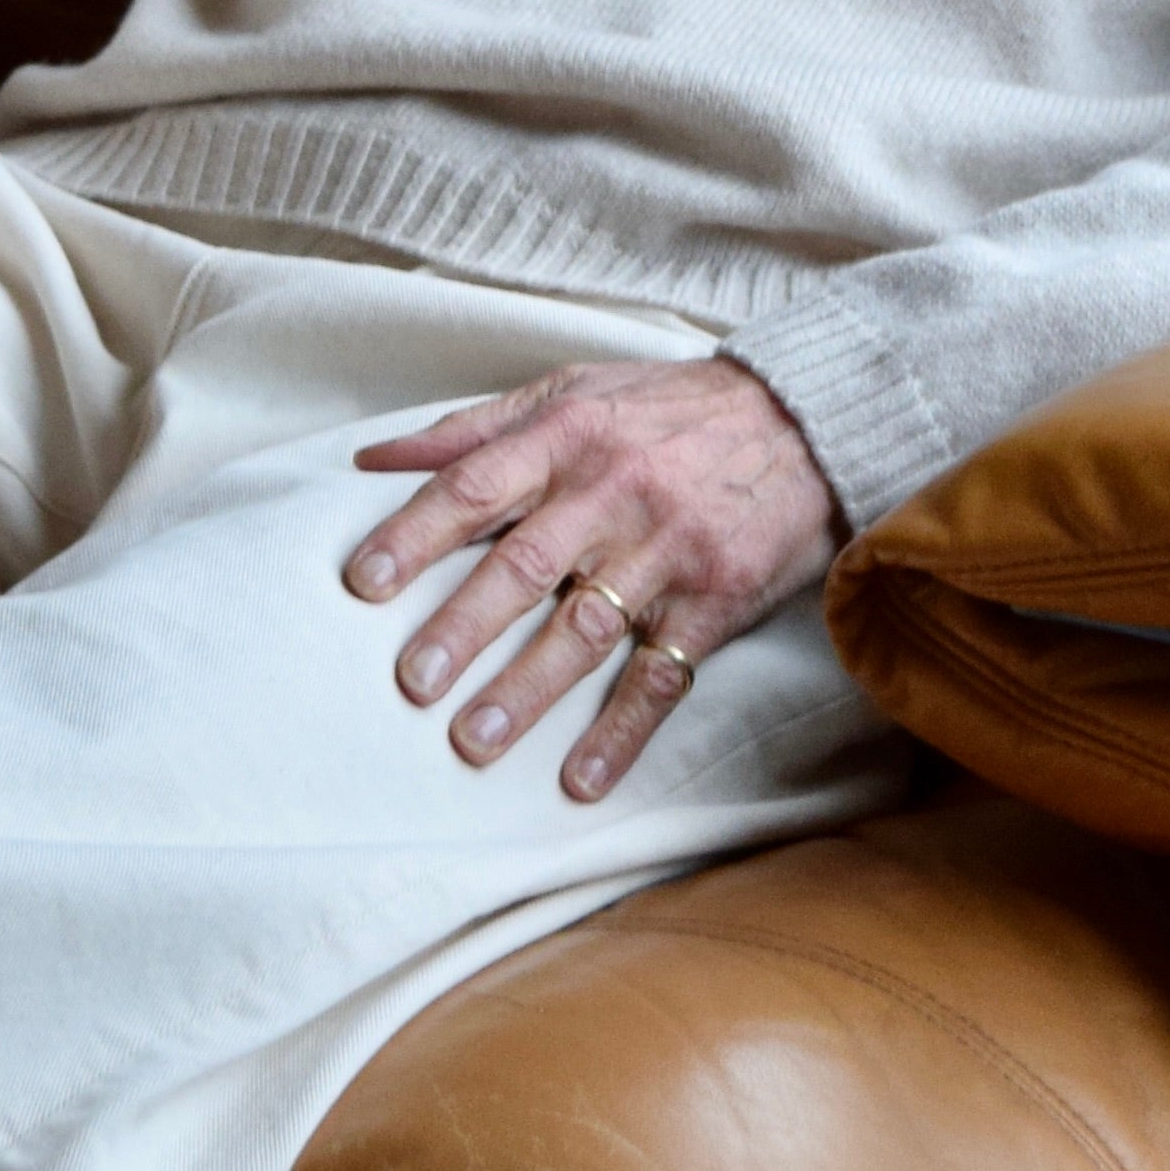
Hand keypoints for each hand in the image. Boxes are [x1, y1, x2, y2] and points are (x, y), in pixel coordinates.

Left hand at [344, 352, 846, 800]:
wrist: (806, 419)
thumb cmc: (669, 409)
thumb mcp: (573, 391)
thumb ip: (473, 428)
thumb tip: (372, 461)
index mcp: (568, 437)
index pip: (476, 487)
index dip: (416, 534)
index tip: (363, 583)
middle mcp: (613, 494)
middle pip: (525, 566)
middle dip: (463, 626)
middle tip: (411, 681)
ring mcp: (667, 551)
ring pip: (586, 628)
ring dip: (528, 690)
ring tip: (472, 742)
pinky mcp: (714, 601)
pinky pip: (662, 674)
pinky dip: (622, 731)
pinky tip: (580, 779)